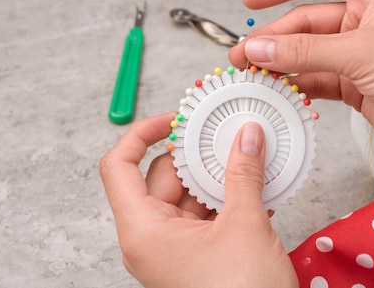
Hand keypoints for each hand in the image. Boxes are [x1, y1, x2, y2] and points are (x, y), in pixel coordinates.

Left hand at [100, 113, 297, 287]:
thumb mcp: (245, 226)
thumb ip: (243, 175)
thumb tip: (247, 135)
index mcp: (143, 231)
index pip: (119, 167)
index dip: (141, 133)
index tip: (175, 118)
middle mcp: (152, 238)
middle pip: (160, 176)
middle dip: (194, 152)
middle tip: (224, 130)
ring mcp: (174, 248)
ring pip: (186, 194)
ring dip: (216, 174)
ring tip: (245, 154)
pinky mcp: (197, 255)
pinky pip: (205, 213)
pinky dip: (226, 196)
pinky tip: (254, 183)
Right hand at [229, 0, 373, 166]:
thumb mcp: (361, 54)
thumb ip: (306, 51)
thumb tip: (262, 47)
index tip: (253, 1)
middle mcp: (367, 21)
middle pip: (308, 22)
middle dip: (275, 38)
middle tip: (245, 54)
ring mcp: (360, 55)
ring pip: (309, 53)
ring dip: (282, 63)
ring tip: (252, 73)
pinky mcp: (357, 85)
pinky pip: (317, 78)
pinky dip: (297, 84)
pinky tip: (278, 88)